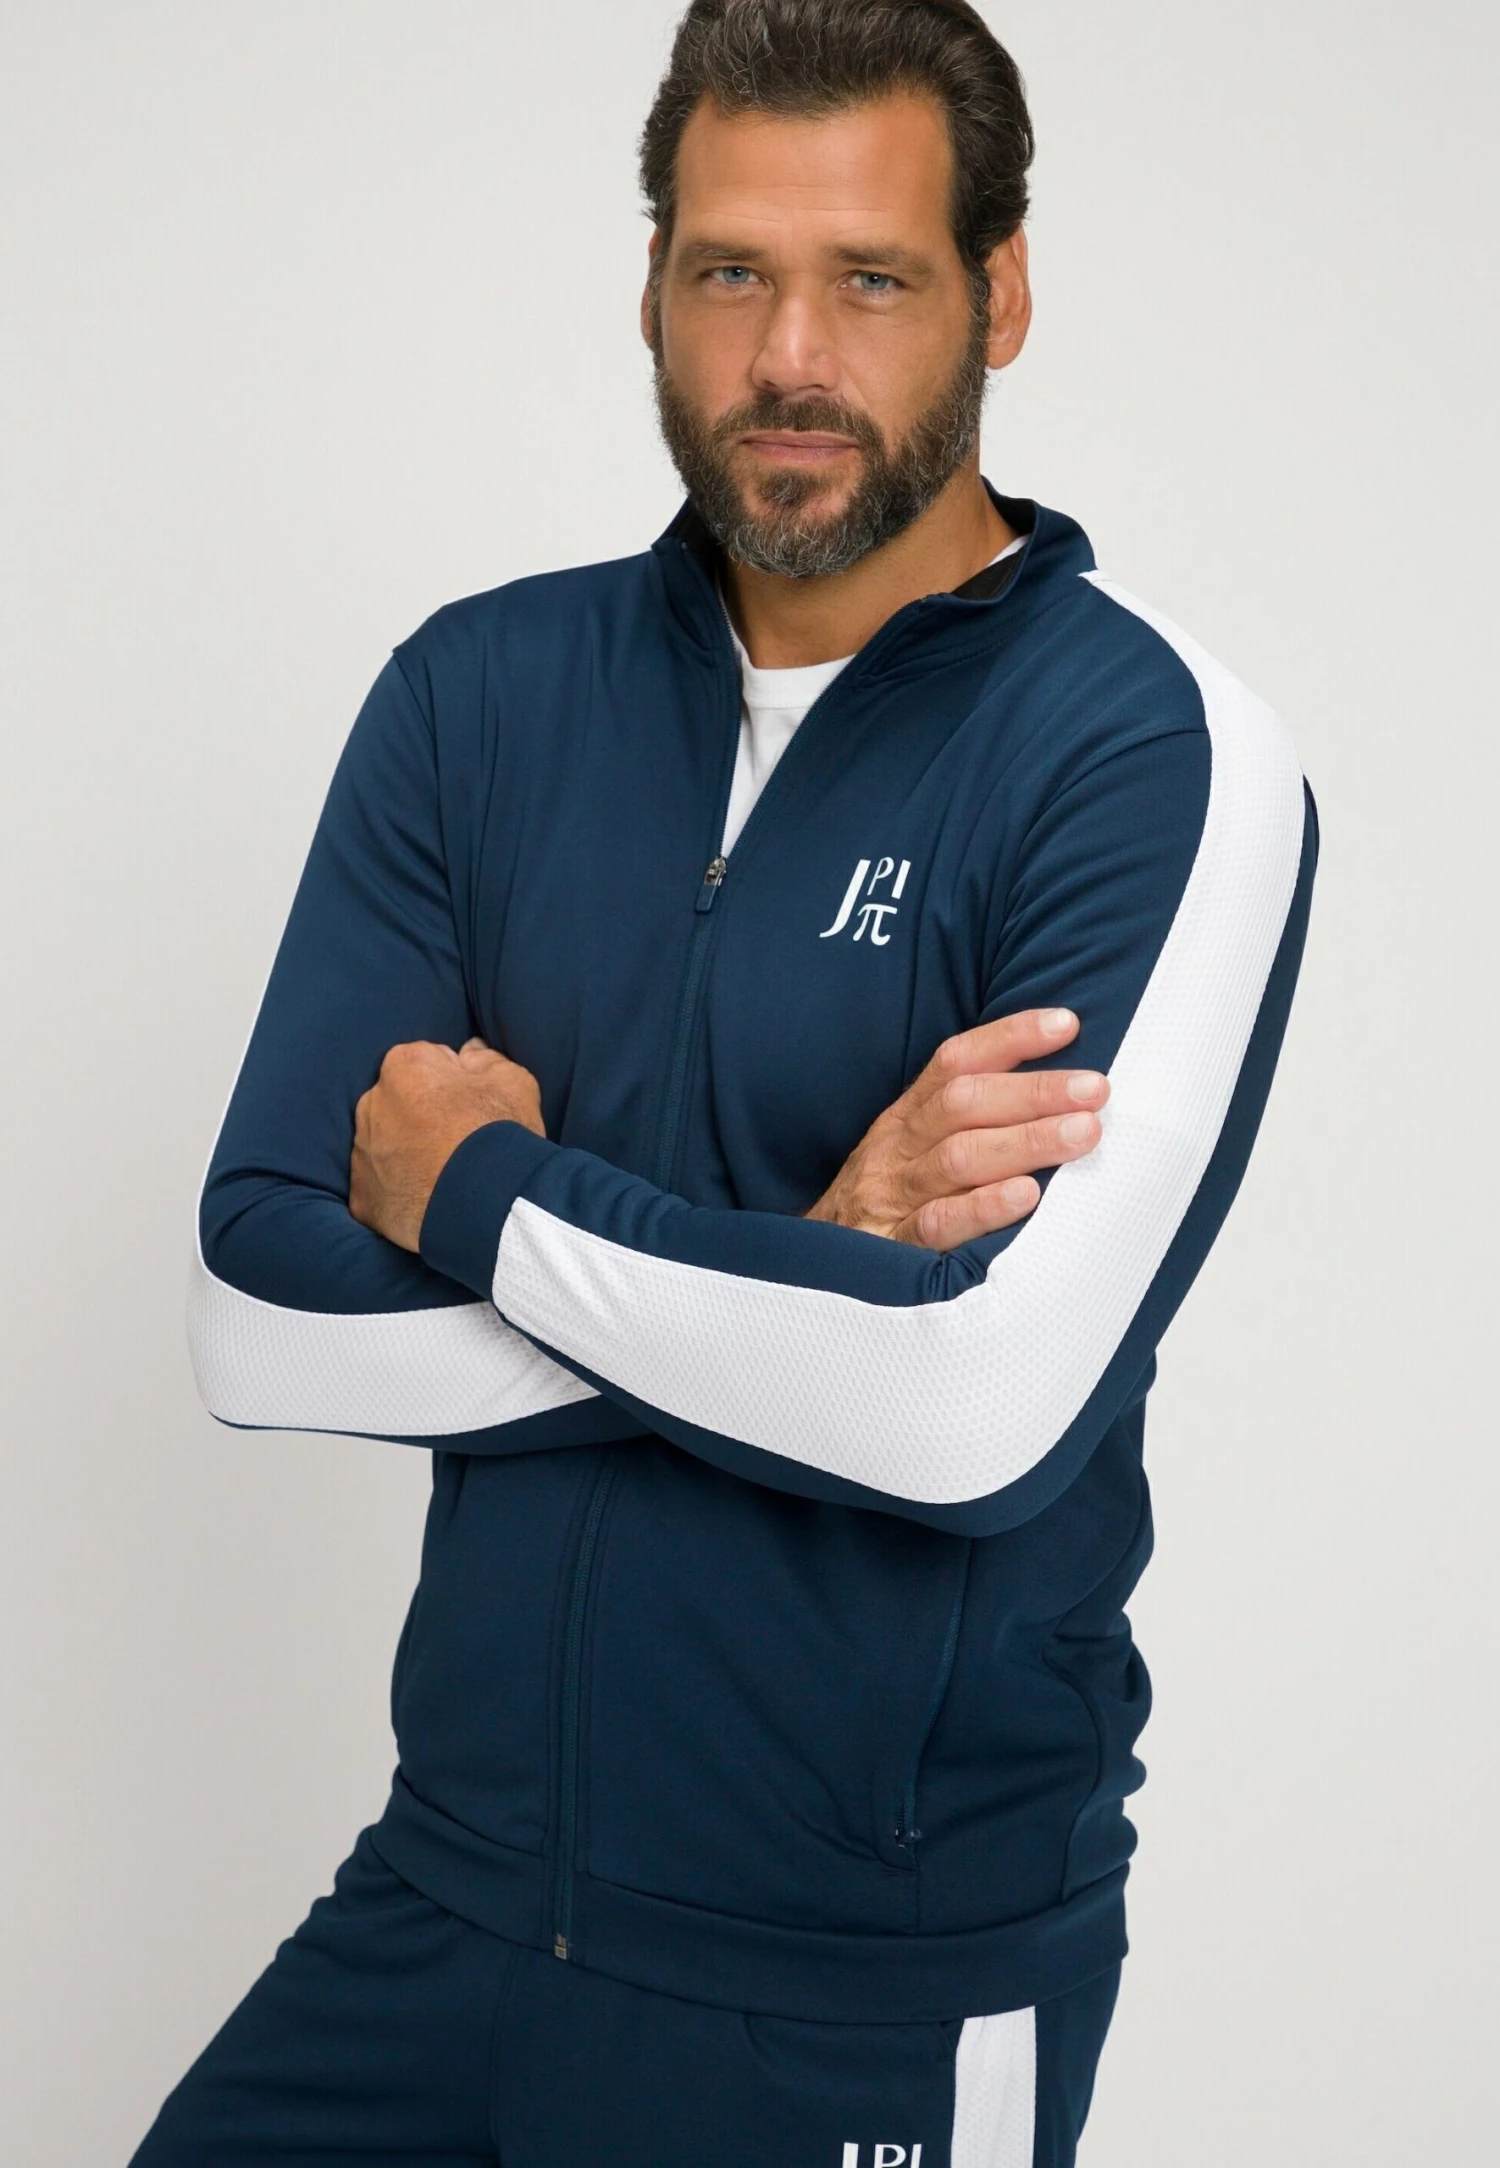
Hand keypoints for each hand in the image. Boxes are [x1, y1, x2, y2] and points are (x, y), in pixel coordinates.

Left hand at [350, 1037, 543, 1252]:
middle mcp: (371, 1103)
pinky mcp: (362, 1197)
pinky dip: (397, 1192)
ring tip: (444, 1175)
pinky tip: (428, 1199)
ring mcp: (362, 1153)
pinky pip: (378, 1187)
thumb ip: (487, 1059)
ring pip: (385, 1145)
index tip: (473, 1108)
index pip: (428, 1064)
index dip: (455, 1084)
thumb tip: (470, 1052)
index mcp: (404, 1067)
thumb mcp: (513, 1083)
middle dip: (422, 1117)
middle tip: (458, 1143)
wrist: (485, 1205)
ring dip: (407, 1154)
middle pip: (400, 1103)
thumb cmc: (499, 1136)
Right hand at [805, 1008, 1107, 1250]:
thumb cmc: (887, 1204)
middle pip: (964, 1104)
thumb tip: (1057, 1092)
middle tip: (1096, 1088)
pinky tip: (1026, 1197)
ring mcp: (893, 1197)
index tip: (1066, 1024)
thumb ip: (967, 1121)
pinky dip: (984, 1207)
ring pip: (959, 1158)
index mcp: (906, 1117)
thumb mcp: (913, 1151)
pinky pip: (939, 1224)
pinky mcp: (894, 1249)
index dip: (1010, 1038)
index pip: (956, 1062)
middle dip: (1035, 1091)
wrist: (812, 1272)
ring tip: (1084, 1133)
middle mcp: (897, 1148)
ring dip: (1026, 1141)